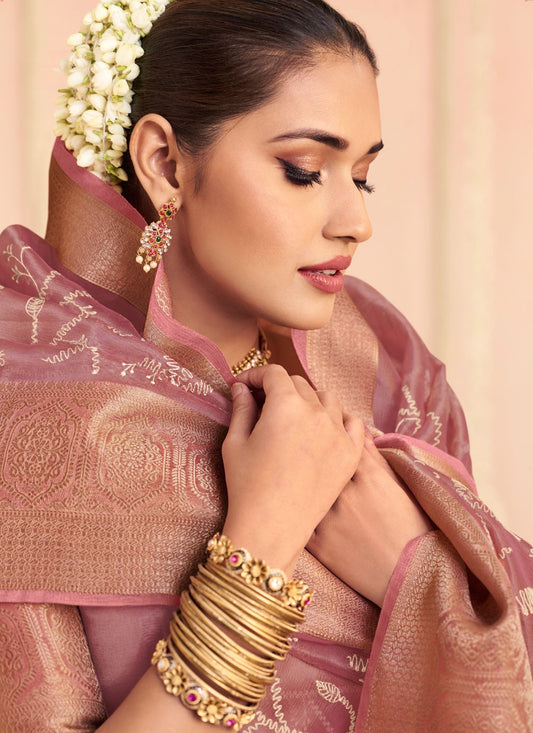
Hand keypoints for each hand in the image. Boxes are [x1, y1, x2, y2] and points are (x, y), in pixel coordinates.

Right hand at [222, 365, 363, 574]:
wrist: (272, 529)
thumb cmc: (246, 486)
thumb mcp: (235, 443)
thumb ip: (241, 408)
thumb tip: (241, 387)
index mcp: (285, 405)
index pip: (274, 374)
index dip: (256, 375)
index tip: (244, 386)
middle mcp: (317, 412)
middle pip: (299, 384)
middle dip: (278, 388)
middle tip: (262, 404)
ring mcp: (339, 433)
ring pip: (326, 399)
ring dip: (308, 400)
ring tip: (293, 417)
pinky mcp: (351, 454)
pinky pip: (353, 423)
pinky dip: (340, 418)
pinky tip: (325, 427)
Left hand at [306, 436, 432, 605]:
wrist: (412, 578)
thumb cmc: (413, 530)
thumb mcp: (402, 488)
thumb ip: (376, 458)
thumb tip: (359, 433)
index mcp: (369, 475)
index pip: (341, 442)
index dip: (333, 437)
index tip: (328, 435)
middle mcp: (346, 493)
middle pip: (319, 463)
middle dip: (314, 459)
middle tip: (308, 456)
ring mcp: (329, 519)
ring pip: (305, 490)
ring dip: (303, 486)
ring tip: (300, 485)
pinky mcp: (318, 545)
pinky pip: (299, 519)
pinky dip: (300, 514)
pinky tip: (302, 512)